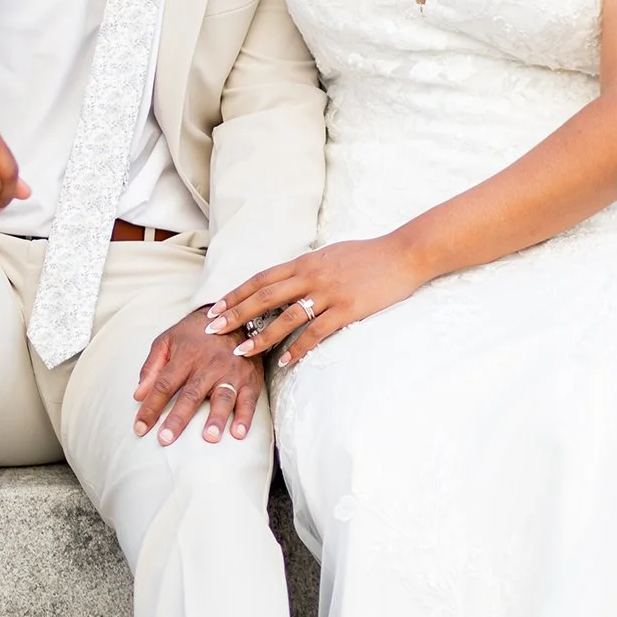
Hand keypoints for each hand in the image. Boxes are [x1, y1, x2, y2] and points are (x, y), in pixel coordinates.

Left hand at [133, 307, 264, 445]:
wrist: (234, 316)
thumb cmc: (196, 333)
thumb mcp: (168, 340)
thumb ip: (152, 367)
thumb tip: (138, 395)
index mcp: (185, 356)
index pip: (164, 385)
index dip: (151, 407)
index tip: (140, 428)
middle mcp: (208, 365)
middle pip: (191, 394)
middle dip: (178, 418)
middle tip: (166, 439)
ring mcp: (230, 373)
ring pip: (222, 397)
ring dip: (216, 418)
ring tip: (208, 437)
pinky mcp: (249, 380)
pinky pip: (248, 400)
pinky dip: (245, 417)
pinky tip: (238, 432)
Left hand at [206, 235, 428, 367]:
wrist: (403, 255)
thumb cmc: (368, 255)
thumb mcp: (331, 254)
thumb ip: (308, 267)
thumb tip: (289, 278)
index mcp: (305, 261)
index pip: (261, 279)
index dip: (236, 294)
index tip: (216, 308)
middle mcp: (312, 275)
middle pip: (264, 297)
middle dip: (235, 314)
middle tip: (212, 330)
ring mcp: (329, 293)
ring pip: (286, 317)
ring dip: (261, 336)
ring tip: (241, 353)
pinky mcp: (348, 309)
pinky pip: (317, 332)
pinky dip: (299, 348)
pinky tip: (285, 362)